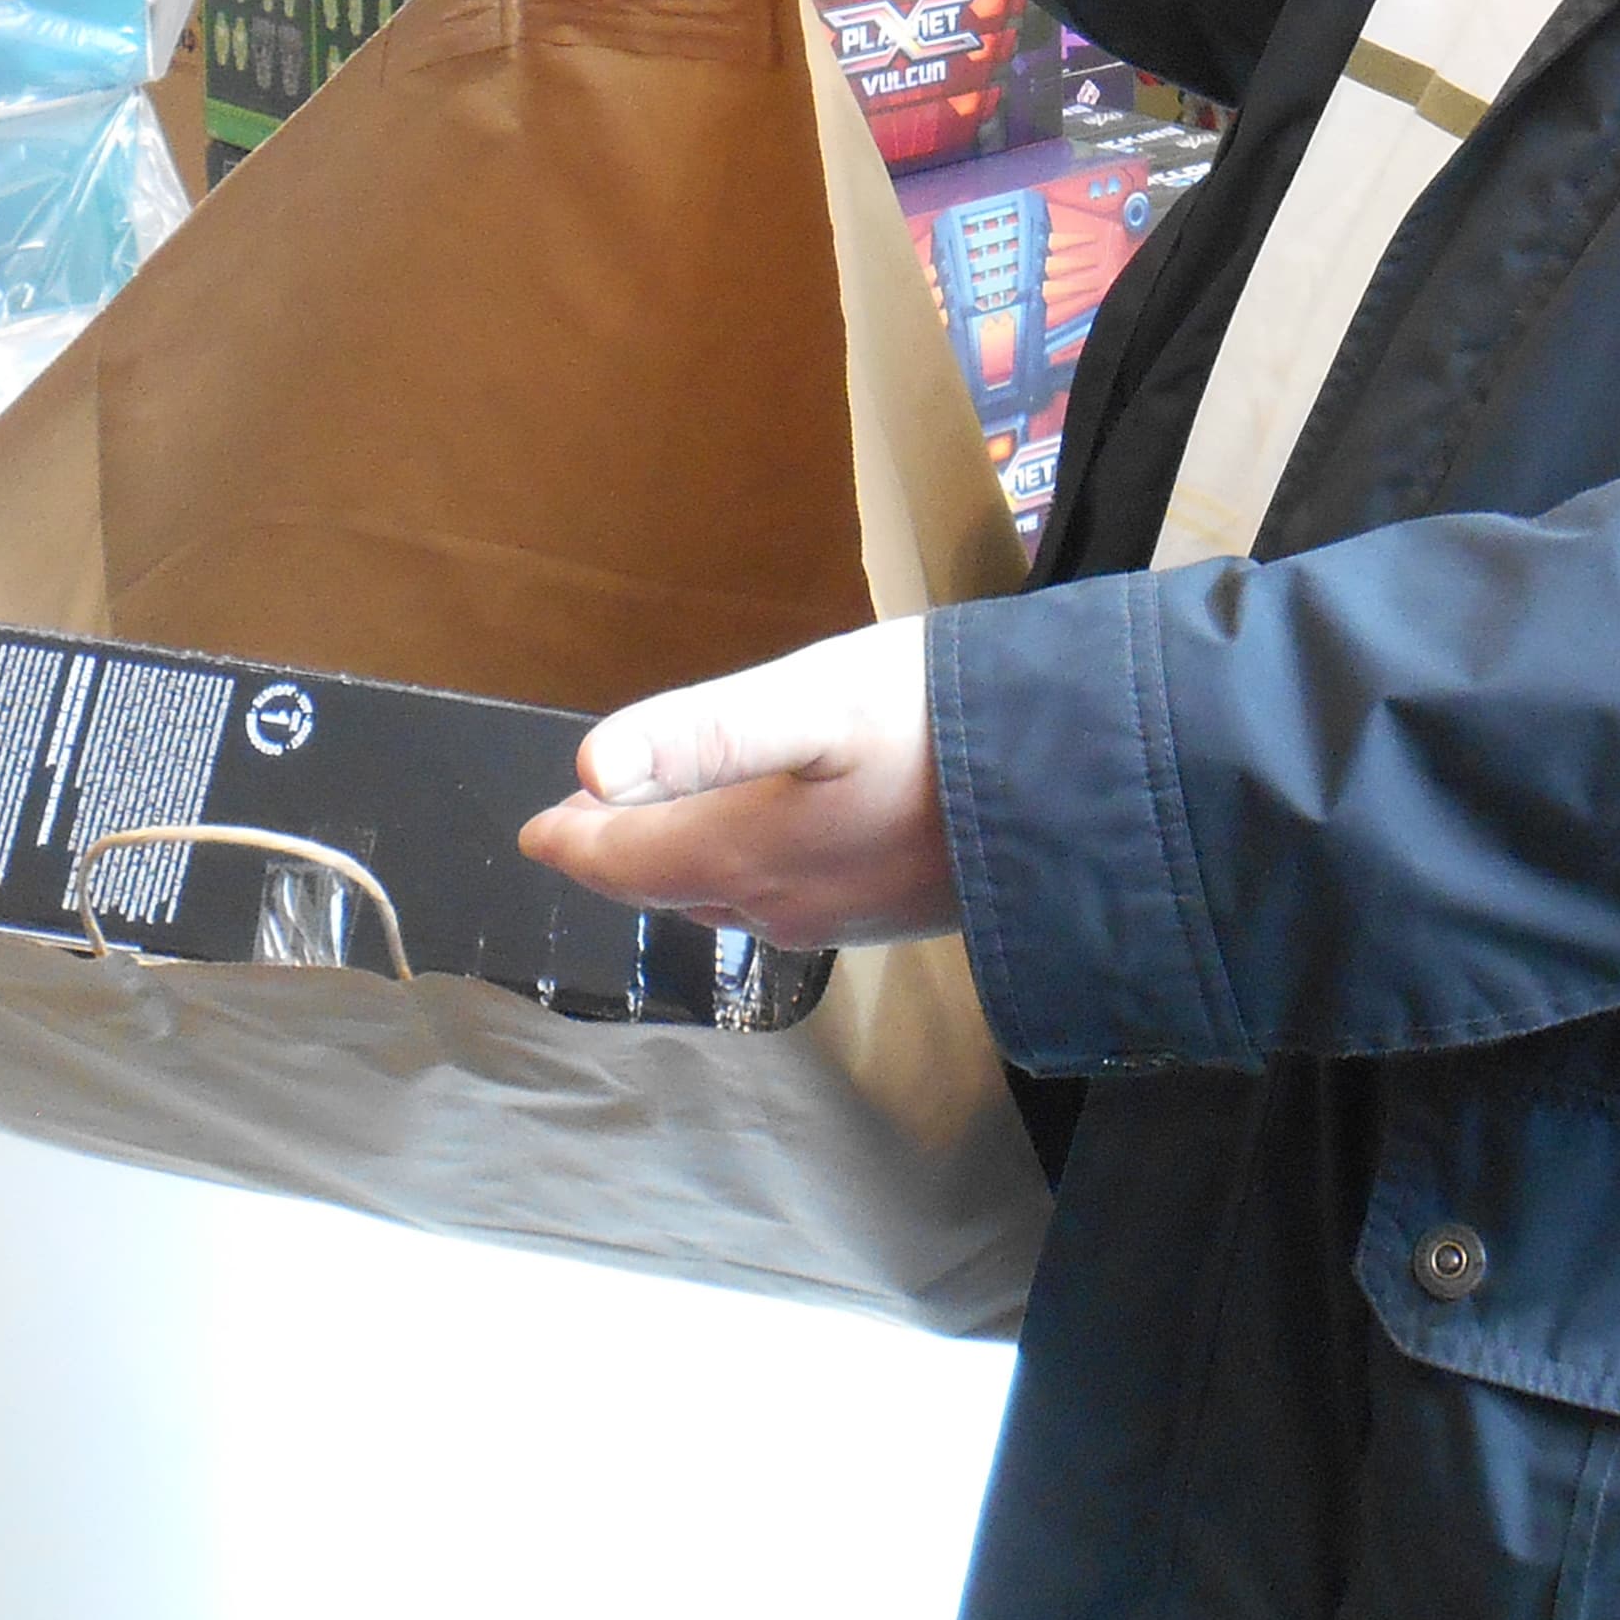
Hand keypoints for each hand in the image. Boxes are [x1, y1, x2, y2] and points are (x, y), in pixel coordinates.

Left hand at [515, 619, 956, 948]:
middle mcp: (782, 905)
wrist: (1083, 786)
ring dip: (684, 866)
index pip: (625, 861)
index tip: (537, 830)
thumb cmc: (939, 723)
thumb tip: (588, 768)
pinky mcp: (894, 913)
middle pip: (672, 886)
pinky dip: (749, 872)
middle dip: (623, 856)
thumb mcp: (811, 701)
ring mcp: (841, 919)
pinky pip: (791, 901)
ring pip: (731, 899)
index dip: (575, 841)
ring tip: (665, 831)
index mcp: (745, 854)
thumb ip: (698, 735)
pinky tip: (772, 843)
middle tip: (588, 827)